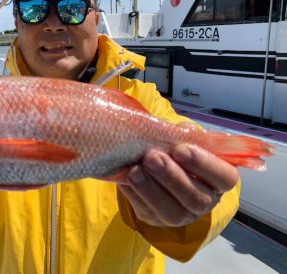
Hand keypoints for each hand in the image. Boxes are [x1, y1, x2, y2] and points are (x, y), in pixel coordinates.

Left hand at [118, 130, 239, 226]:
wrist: (153, 166)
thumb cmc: (175, 150)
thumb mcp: (183, 138)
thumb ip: (184, 134)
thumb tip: (181, 130)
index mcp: (218, 180)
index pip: (224, 177)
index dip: (203, 164)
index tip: (180, 149)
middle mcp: (205, 202)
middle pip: (195, 197)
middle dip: (171, 177)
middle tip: (152, 157)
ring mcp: (182, 215)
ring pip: (172, 212)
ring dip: (151, 190)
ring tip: (135, 170)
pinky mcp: (156, 219)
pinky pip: (147, 212)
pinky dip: (135, 195)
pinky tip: (126, 179)